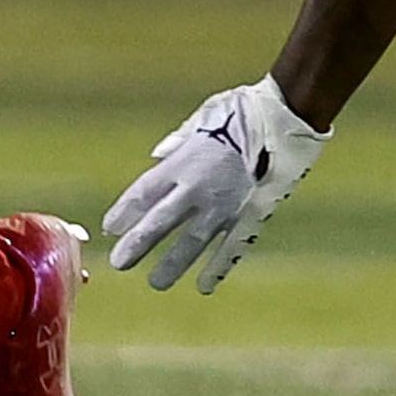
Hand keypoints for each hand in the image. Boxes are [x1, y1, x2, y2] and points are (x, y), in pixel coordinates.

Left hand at [102, 75, 328, 292]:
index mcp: (182, 162)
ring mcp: (224, 206)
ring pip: (191, 244)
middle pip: (158, 224)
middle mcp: (198, 188)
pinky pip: (230, 248)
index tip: (110, 228)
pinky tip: (204, 285)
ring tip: (156, 283)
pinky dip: (217, 268)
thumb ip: (178, 141)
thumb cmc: (243, 110)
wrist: (285, 118)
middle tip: (118, 263)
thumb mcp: (203, 118)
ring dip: (172, 265)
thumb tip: (159, 156)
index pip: (143, 193)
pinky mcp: (250, 215)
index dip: (124, 212)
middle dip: (136, 245)